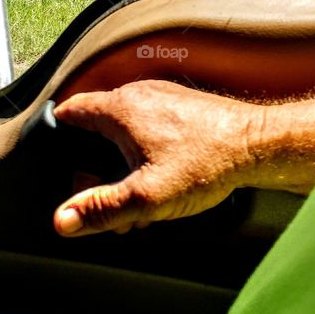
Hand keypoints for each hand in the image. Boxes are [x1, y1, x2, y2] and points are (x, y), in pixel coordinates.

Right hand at [52, 80, 260, 237]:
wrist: (257, 144)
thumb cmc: (206, 165)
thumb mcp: (147, 197)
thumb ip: (101, 209)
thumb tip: (61, 220)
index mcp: (121, 108)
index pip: (69, 111)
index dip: (57, 139)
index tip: (60, 167)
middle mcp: (138, 94)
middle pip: (96, 128)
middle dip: (96, 169)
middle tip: (108, 203)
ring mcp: (161, 97)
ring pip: (124, 132)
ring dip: (123, 168)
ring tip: (139, 204)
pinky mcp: (180, 107)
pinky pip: (147, 129)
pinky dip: (144, 156)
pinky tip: (161, 185)